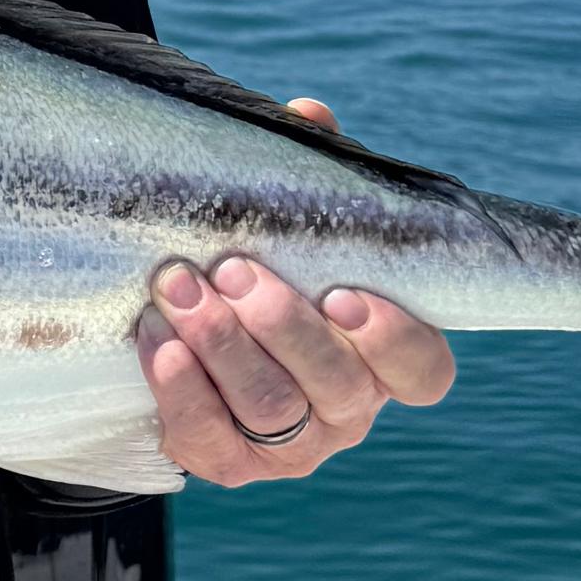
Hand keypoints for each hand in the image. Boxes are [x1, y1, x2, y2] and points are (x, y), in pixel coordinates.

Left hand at [135, 99, 456, 487]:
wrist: (177, 336)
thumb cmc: (256, 267)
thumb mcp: (285, 226)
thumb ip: (308, 179)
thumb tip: (309, 116)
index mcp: (380, 356)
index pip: (424, 371)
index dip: (395, 341)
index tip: (344, 293)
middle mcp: (348, 410)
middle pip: (336, 384)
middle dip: (282, 325)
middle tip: (233, 268)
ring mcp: (291, 446)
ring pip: (271, 408)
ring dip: (221, 344)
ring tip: (177, 288)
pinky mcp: (229, 464)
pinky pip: (209, 439)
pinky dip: (180, 389)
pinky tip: (156, 339)